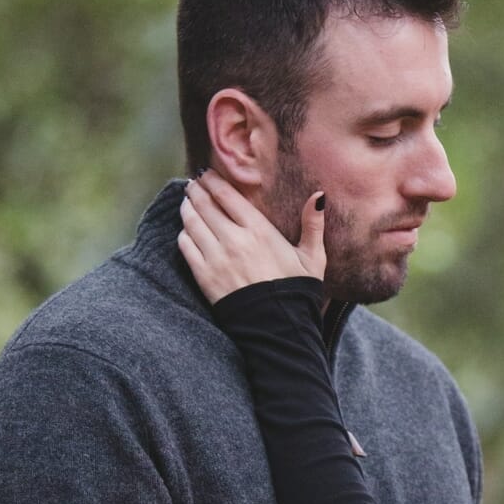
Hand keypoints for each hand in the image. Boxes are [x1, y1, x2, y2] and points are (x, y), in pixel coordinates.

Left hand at [179, 171, 325, 303]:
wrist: (279, 328)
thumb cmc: (297, 292)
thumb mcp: (313, 258)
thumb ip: (313, 225)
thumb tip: (319, 195)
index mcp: (259, 231)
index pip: (227, 195)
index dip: (213, 181)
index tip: (207, 174)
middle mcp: (234, 240)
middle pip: (205, 204)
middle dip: (196, 190)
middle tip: (193, 184)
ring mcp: (216, 258)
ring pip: (191, 221)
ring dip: (187, 208)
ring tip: (188, 202)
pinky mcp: (204, 276)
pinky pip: (185, 245)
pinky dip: (184, 234)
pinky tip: (187, 231)